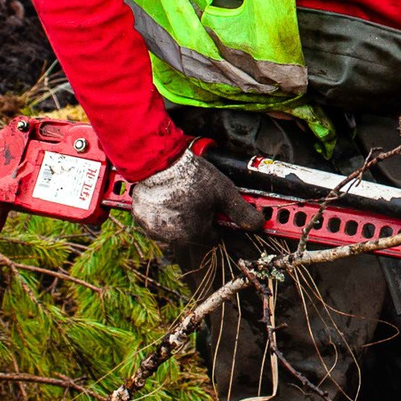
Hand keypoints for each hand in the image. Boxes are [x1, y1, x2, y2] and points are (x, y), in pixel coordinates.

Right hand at [128, 147, 263, 257]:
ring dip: (177, 219)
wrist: (160, 162)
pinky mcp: (141, 220)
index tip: (212, 209)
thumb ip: (241, 212)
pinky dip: (160, 214)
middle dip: (195, 220)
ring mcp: (155, 230)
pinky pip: (154, 222)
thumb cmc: (193, 177)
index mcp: (196, 235)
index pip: (211, 237)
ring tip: (180, 196)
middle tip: (195, 199)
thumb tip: (259, 224)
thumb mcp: (224, 192)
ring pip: (172, 229)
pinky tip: (165, 198)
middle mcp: (174, 238)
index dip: (215, 223)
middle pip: (191, 234)